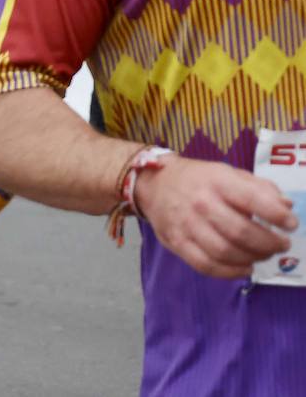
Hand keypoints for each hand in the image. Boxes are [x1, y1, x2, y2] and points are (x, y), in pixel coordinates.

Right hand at [136, 155, 297, 278]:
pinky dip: (230, 272)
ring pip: (225, 252)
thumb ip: (260, 188)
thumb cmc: (199, 179)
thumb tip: (286, 207)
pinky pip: (206, 266)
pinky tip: (245, 267)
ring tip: (263, 255)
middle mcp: (201, 203)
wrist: (154, 184)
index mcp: (217, 181)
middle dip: (269, 244)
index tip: (291, 224)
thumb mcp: (228, 173)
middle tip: (281, 245)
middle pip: (241, 232)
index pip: (253, 200)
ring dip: (252, 258)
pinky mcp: (177, 243)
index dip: (278, 216)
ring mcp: (186, 225)